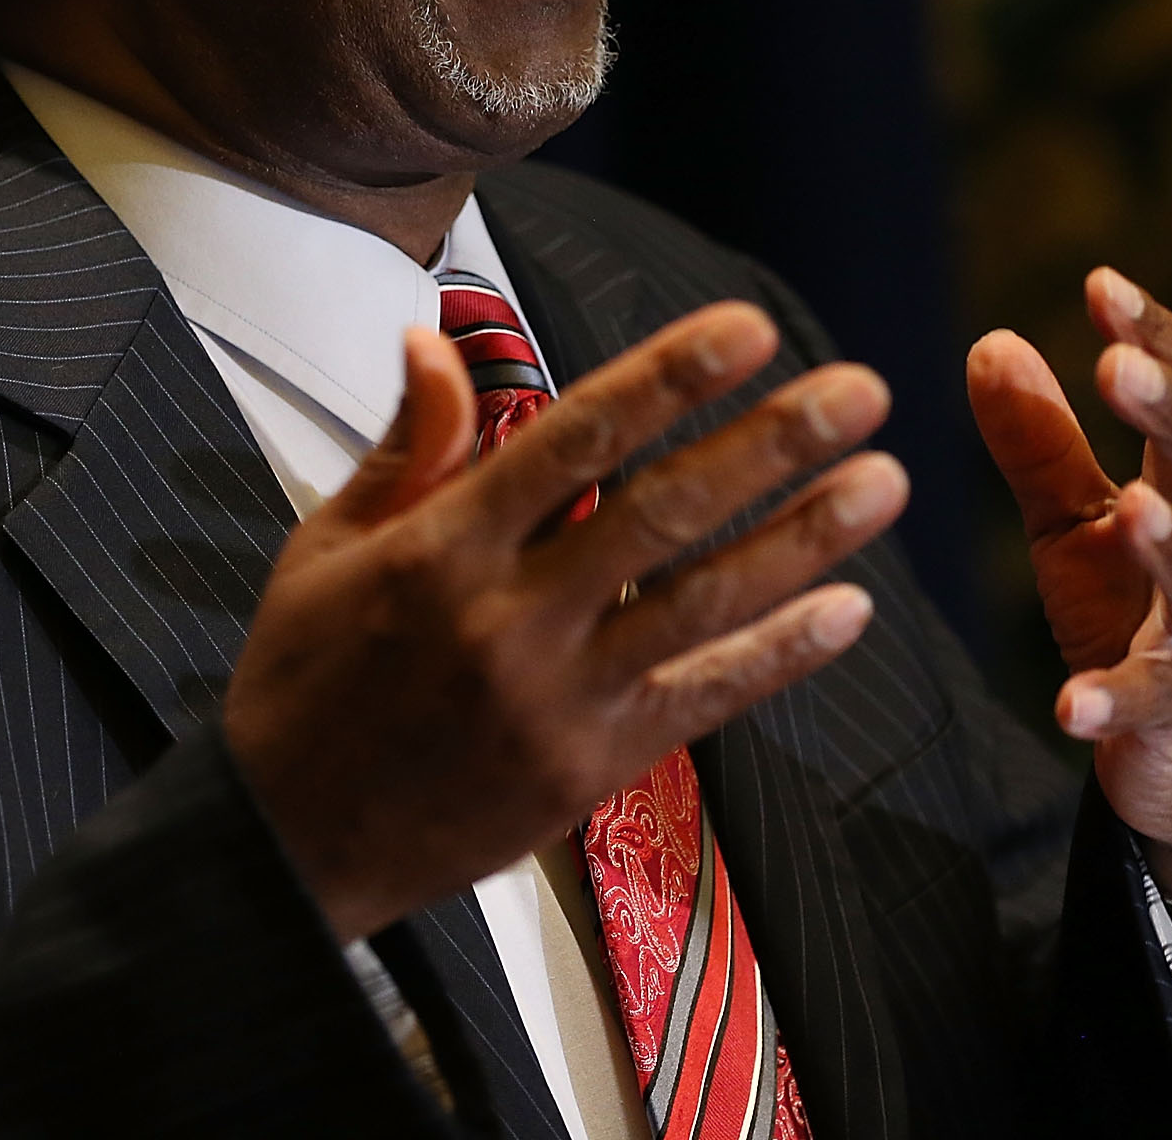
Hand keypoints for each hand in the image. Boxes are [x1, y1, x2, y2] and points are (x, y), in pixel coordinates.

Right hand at [225, 303, 906, 941]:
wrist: (286, 844)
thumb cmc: (303, 678)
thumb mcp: (326, 545)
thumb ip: (406, 445)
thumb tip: (432, 339)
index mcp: (440, 547)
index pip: (577, 439)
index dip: (669, 377)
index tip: (748, 328)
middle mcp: (507, 618)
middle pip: (661, 513)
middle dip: (769, 445)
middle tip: (859, 391)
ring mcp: (554, 699)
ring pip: (701, 604)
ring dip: (802, 539)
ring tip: (884, 480)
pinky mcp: (586, 770)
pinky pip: (700, 702)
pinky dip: (778, 656)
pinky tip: (849, 610)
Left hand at [967, 269, 1171, 901]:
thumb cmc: (1139, 615)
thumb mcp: (1079, 524)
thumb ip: (1041, 441)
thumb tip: (991, 338)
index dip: (1157, 338)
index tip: (1101, 280)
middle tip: (1117, 363)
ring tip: (1131, 509)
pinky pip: (1153, 703)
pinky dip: (1114, 701)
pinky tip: (1070, 704)